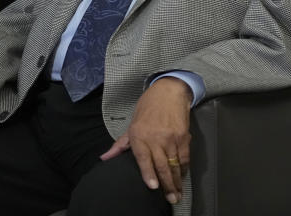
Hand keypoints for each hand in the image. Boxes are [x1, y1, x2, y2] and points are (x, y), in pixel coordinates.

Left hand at [100, 77, 191, 204]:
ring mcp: (171, 137)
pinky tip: (183, 176)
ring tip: (178, 194)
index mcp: (139, 136)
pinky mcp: (183, 136)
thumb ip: (120, 144)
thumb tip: (105, 158)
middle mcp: (155, 138)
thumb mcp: (131, 124)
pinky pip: (185, 156)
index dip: (148, 174)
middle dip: (167, 185)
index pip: (143, 159)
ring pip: (174, 164)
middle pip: (161, 165)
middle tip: (171, 199)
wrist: (168, 91)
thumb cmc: (148, 107)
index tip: (152, 187)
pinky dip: (184, 168)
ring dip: (177, 181)